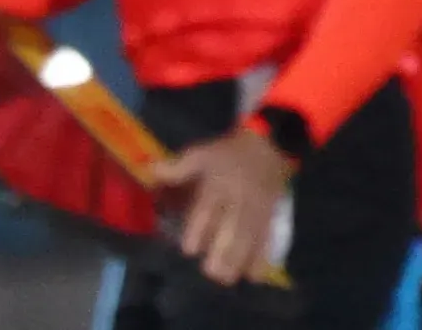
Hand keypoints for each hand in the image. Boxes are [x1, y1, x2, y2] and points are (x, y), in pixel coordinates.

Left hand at [153, 126, 292, 286]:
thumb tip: (151, 170)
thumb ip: (178, 167)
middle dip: (224, 249)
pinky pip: (267, 235)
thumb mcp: (202, 153)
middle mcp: (239, 198)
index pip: (209, 207)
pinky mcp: (270, 213)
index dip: (200, 229)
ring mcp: (257, 207)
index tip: (190, 250)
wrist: (269, 143)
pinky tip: (254, 274)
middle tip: (211, 272)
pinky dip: (262, 255)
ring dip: (241, 257)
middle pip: (233, 225)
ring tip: (229, 278)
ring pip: (251, 234)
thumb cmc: (228, 153)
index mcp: (220, 183)